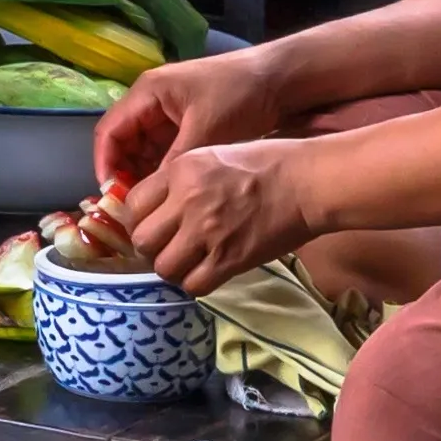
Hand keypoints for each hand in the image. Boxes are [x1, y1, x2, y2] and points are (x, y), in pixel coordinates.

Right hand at [93, 40, 288, 195]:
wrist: (281, 80)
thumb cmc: (240, 96)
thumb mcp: (205, 132)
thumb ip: (173, 163)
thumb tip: (149, 198)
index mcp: (148, 92)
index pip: (109, 132)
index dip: (105, 166)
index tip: (112, 198)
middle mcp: (152, 100)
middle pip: (123, 143)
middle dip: (124, 175)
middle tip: (132, 210)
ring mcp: (169, 112)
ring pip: (143, 150)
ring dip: (143, 176)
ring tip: (150, 208)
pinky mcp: (187, 123)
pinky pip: (163, 150)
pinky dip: (161, 171)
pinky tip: (169, 195)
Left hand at [117, 135, 306, 298]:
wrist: (307, 182)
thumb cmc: (267, 162)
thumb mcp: (213, 155)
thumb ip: (181, 179)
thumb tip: (158, 206)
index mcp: (181, 170)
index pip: (133, 205)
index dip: (141, 219)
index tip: (156, 224)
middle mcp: (187, 201)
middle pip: (142, 240)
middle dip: (152, 247)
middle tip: (170, 246)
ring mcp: (207, 232)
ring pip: (163, 267)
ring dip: (173, 268)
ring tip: (189, 261)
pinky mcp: (228, 259)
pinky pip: (193, 285)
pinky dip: (196, 283)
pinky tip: (208, 271)